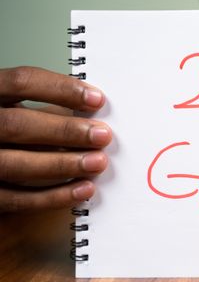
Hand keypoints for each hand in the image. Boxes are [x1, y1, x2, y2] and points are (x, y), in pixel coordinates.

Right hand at [0, 66, 110, 211]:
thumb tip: (93, 118)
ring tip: (98, 162)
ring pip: (14, 164)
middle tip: (102, 136)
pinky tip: (82, 189)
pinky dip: (53, 196)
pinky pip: (15, 199)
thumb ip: (48, 112)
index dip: (61, 89)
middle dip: (64, 130)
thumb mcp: (20, 111)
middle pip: (16, 124)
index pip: (21, 82)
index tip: (97, 100)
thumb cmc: (12, 133)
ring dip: (63, 164)